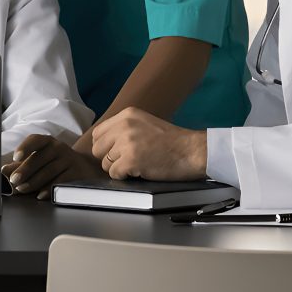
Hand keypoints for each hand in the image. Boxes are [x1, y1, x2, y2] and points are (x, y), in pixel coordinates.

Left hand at [2, 134, 86, 196]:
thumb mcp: (39, 160)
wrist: (84, 167)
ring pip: (49, 170)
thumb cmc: (55, 162)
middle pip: (40, 158)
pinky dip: (49, 188)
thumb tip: (3, 171)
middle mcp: (59, 147)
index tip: (15, 157)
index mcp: (47, 141)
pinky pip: (62, 181)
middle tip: (13, 180)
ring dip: (34, 181)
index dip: (25, 147)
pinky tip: (40, 195)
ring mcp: (69, 159)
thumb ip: (21, 165)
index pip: (35, 140)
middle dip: (25, 170)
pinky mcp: (78, 172)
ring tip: (22, 189)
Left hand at [89, 108, 206, 180]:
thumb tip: (105, 143)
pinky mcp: (131, 160)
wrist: (193, 151)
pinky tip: (138, 172)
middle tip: (126, 161)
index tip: (115, 152)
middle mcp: (124, 126)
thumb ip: (125, 129)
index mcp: (126, 115)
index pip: (98, 133)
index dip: (105, 146)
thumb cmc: (173, 141)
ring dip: (119, 168)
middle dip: (109, 158)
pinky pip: (114, 173)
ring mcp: (126, 143)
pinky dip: (124, 176)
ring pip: (105, 163)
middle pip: (98, 148)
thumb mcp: (145, 124)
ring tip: (137, 165)